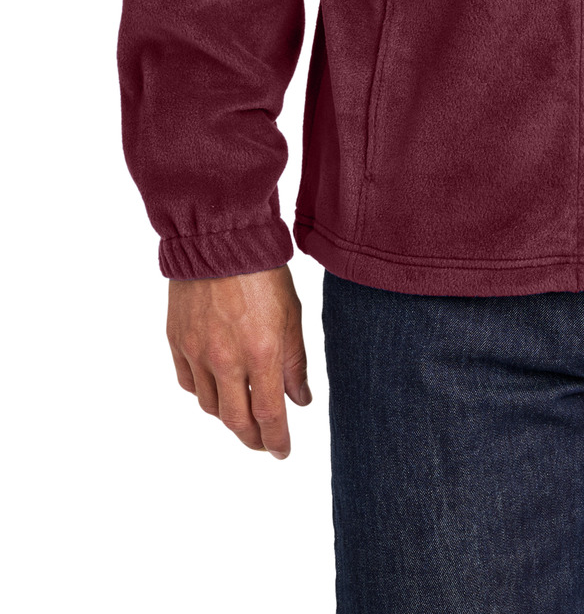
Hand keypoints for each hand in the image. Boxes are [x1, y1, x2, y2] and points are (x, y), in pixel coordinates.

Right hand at [167, 263, 311, 458]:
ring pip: (210, 405)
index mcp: (262, 353)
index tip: (283, 452)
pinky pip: (189, 383)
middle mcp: (226, 359)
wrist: (218, 237)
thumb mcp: (293, 314)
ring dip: (228, 416)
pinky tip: (216, 387)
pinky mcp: (177, 341)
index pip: (270, 415)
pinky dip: (204, 392)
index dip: (277, 440)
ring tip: (243, 413)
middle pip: (236, 421)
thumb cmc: (263, 269)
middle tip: (263, 443)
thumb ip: (295, 361)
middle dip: (252, 439)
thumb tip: (301, 399)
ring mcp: (197, 352)